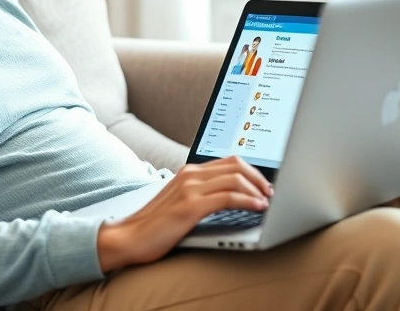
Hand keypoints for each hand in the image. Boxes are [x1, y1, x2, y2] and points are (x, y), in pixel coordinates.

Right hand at [96, 156, 271, 271]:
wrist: (129, 237)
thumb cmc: (154, 226)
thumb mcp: (180, 203)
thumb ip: (200, 195)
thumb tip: (229, 198)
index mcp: (188, 172)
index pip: (228, 161)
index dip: (252, 171)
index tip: (264, 186)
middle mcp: (190, 174)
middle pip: (236, 164)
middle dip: (259, 177)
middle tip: (270, 192)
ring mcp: (190, 188)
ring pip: (235, 178)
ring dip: (257, 189)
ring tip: (267, 201)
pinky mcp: (191, 206)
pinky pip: (228, 197)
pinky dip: (248, 201)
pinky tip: (257, 208)